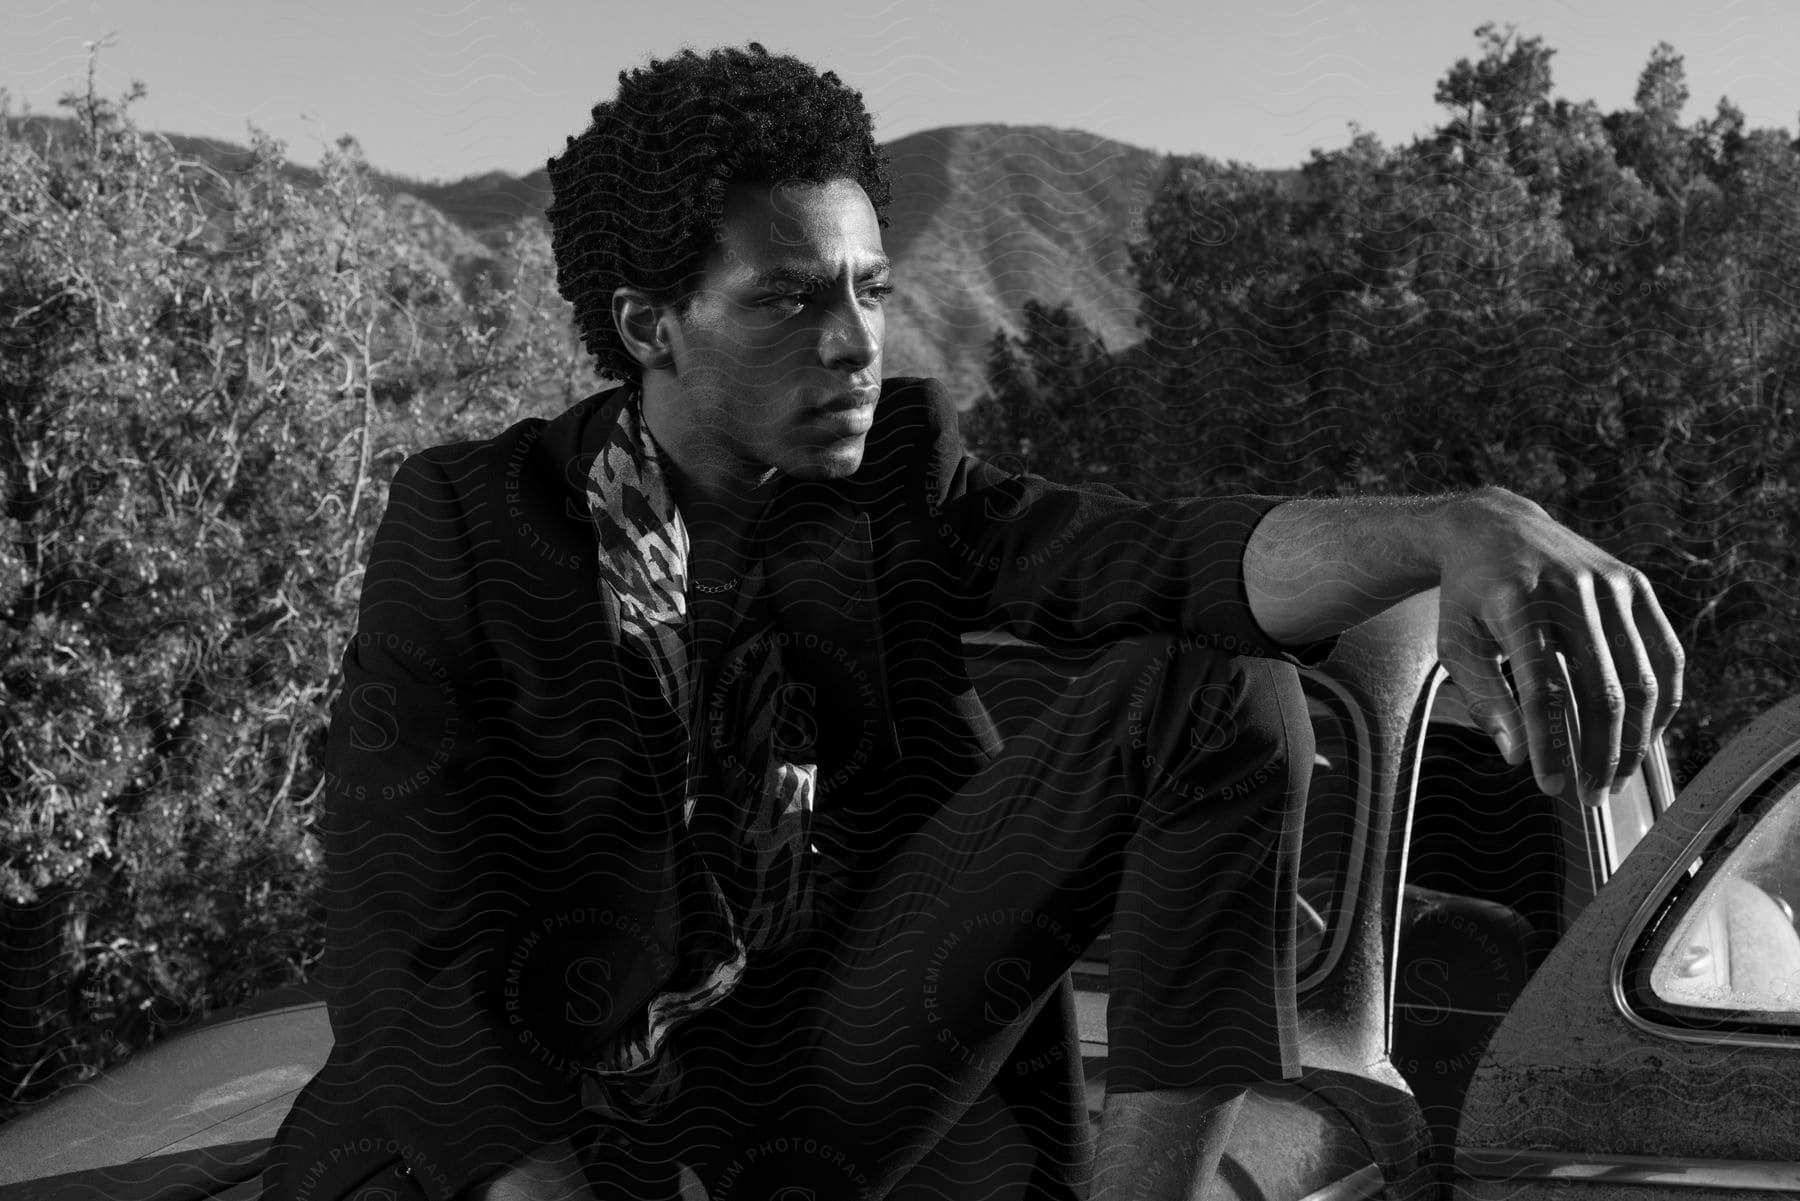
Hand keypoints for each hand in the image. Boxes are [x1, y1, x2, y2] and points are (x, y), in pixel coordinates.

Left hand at [1433, 487, 1683, 804]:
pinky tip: (1645, 736)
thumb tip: (1519, 756)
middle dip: (1601, 752)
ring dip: (1636, 737)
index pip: (1543, 690)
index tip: (1552, 787)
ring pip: (1642, 676)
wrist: (1494, 527)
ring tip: (1618, 777)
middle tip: (1592, 796)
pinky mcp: (1634, 583)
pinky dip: (1662, 700)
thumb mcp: (1457, 643)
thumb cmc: (1470, 596)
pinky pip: (1664, 651)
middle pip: (1602, 689)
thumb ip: (1485, 698)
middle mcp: (1570, 590)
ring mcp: (1610, 585)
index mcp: (1517, 605)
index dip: (1552, 743)